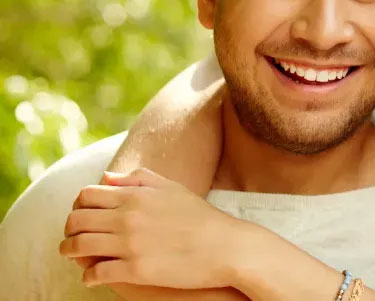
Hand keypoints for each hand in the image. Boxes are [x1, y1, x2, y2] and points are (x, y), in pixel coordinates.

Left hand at [60, 168, 243, 289]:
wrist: (227, 247)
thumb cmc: (201, 217)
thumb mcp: (173, 188)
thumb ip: (138, 180)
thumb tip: (106, 177)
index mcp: (136, 196)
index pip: (86, 195)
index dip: (78, 206)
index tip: (82, 216)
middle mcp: (128, 217)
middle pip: (76, 220)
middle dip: (69, 230)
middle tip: (74, 237)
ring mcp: (130, 245)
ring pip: (79, 247)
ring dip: (71, 252)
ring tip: (76, 257)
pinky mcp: (136, 271)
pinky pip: (95, 273)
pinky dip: (88, 275)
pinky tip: (93, 276)